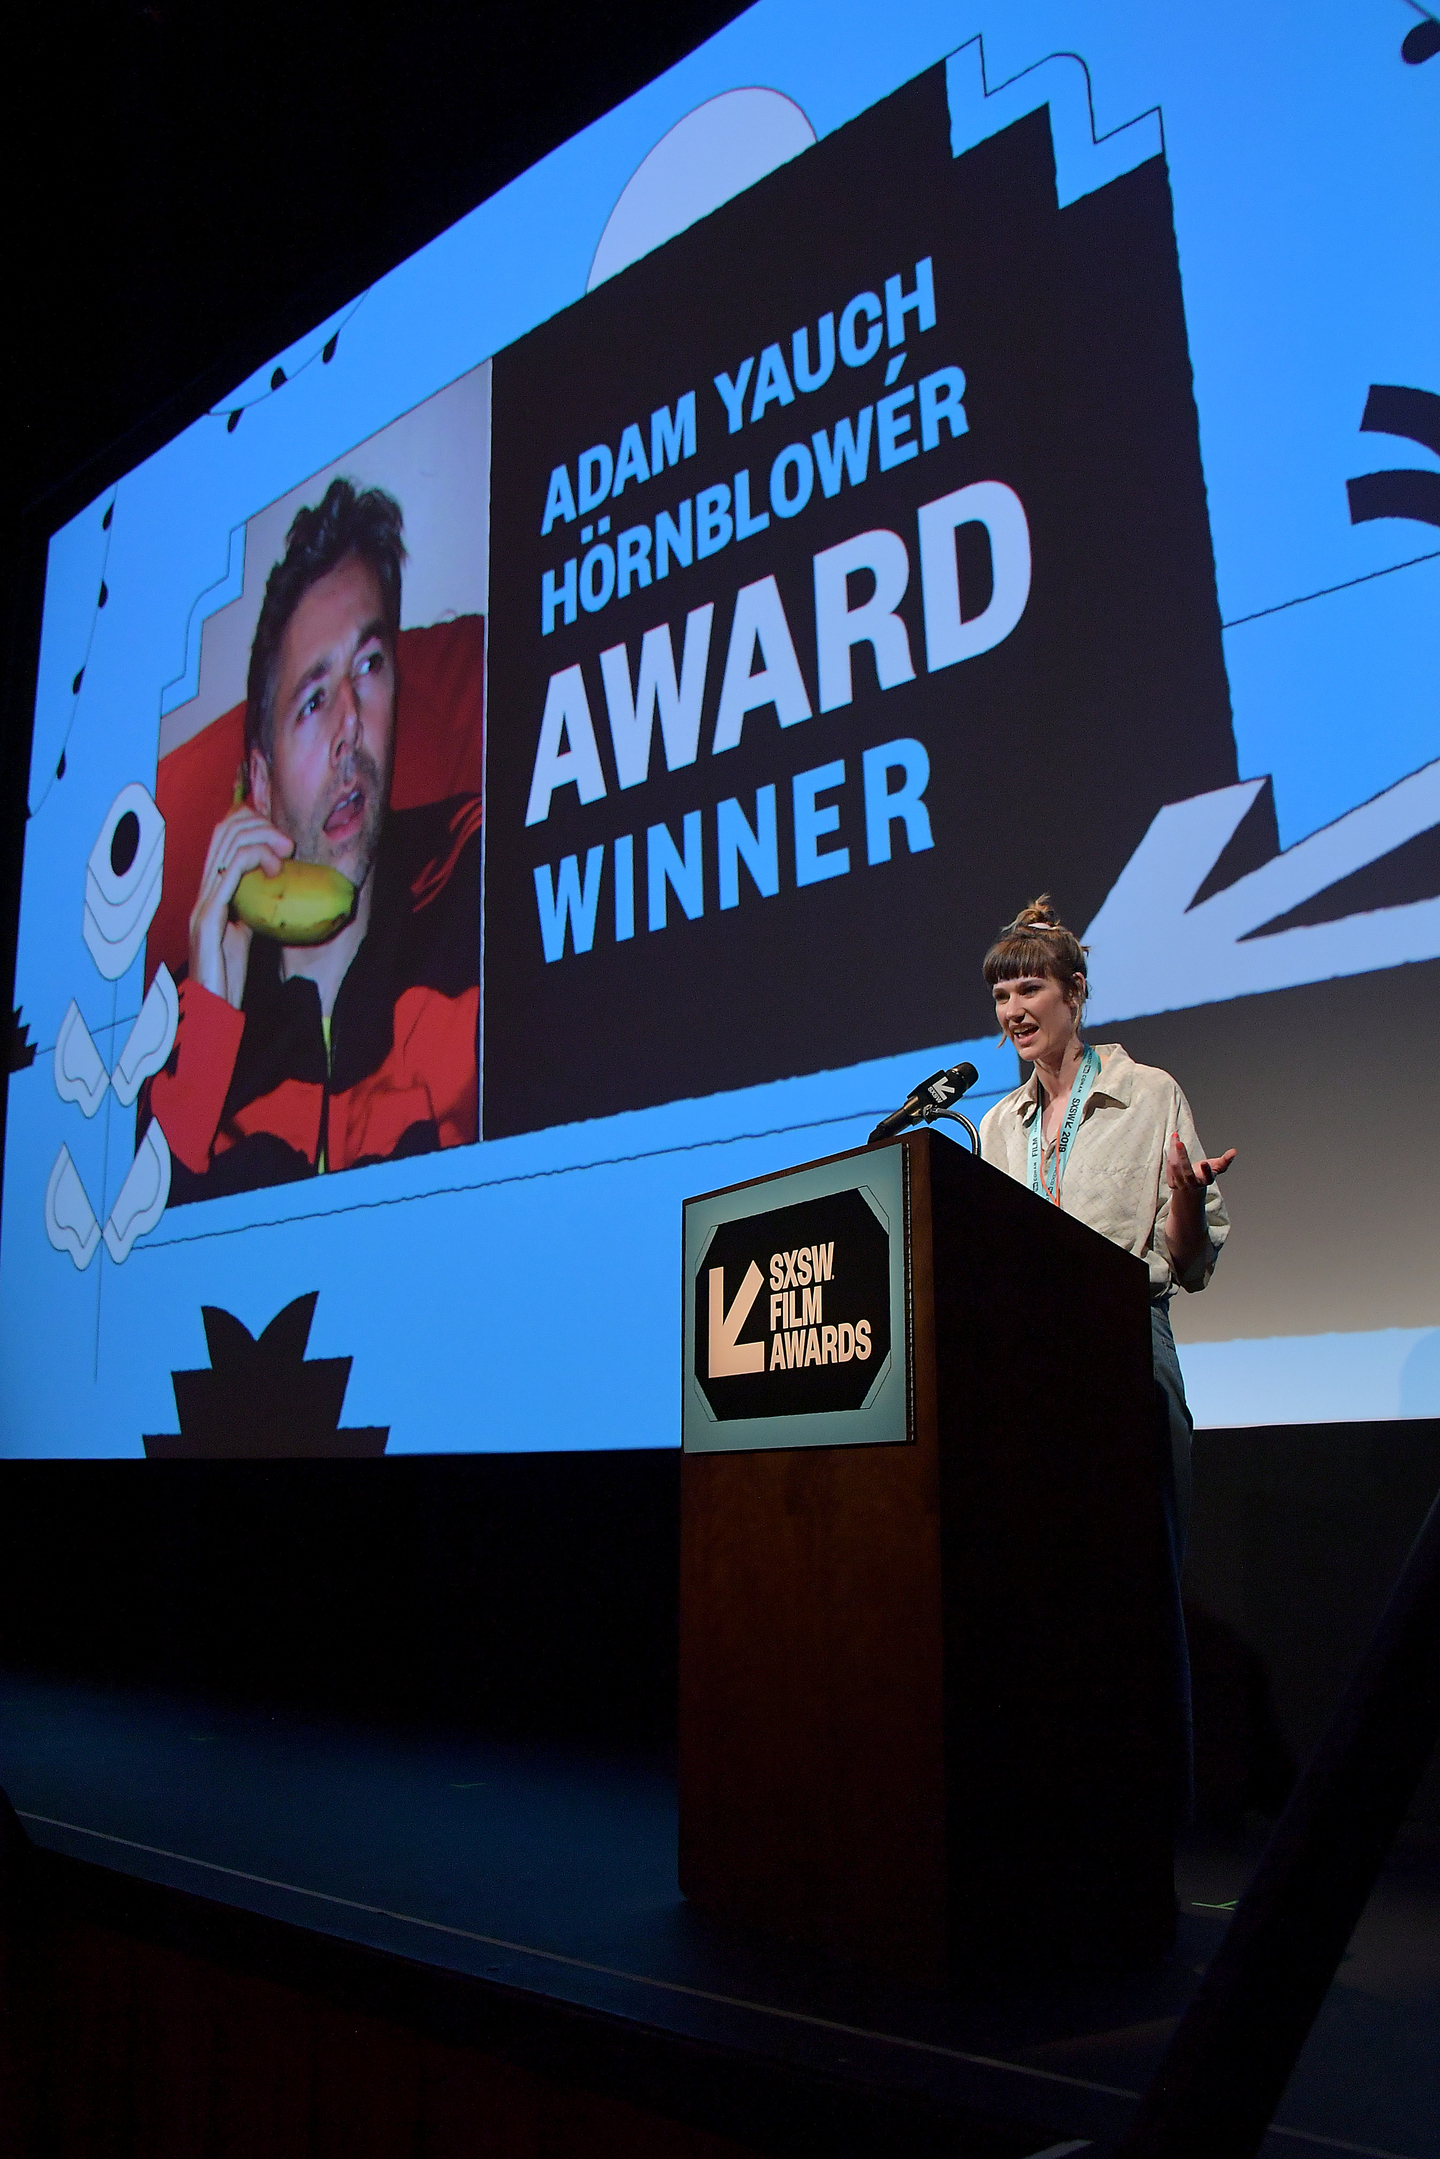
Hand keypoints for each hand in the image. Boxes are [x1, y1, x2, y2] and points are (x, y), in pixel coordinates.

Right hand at [189, 806, 292, 1009]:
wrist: (210, 1008)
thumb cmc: (226, 976)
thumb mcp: (242, 934)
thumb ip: (249, 911)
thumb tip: (271, 893)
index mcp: (210, 892)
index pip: (222, 836)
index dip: (250, 824)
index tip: (281, 842)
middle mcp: (203, 891)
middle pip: (223, 829)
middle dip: (259, 824)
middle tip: (288, 844)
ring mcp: (203, 902)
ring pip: (227, 843)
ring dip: (262, 838)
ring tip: (286, 854)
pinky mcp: (209, 917)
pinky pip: (230, 871)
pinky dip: (256, 859)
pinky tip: (275, 871)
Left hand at [1166, 1134, 1236, 1192]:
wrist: (1189, 1189)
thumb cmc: (1204, 1175)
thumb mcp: (1216, 1168)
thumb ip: (1225, 1161)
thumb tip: (1234, 1151)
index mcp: (1206, 1181)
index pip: (1208, 1177)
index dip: (1207, 1171)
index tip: (1205, 1162)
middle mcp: (1194, 1184)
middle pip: (1187, 1172)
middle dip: (1182, 1157)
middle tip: (1179, 1143)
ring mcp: (1182, 1185)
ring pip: (1175, 1168)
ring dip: (1174, 1151)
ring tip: (1176, 1136)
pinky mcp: (1172, 1183)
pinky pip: (1169, 1166)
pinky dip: (1170, 1153)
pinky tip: (1173, 1142)